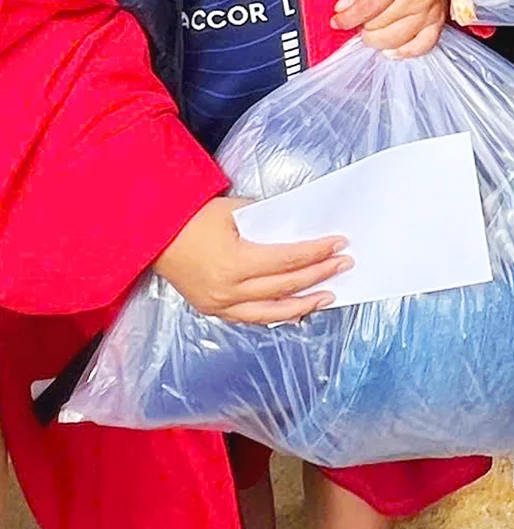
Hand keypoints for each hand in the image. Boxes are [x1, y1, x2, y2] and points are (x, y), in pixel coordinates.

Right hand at [154, 196, 348, 324]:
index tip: (339, 244)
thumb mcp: (234, 211)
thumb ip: (266, 222)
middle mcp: (230, 291)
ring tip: (328, 295)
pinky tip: (295, 311)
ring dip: (303, 304)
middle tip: (344, 265)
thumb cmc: (193, 218)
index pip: (288, 260)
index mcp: (236, 263)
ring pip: (272, 312)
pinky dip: (276, 315)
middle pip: (285, 286)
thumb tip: (298, 230)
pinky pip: (252, 318)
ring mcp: (220, 305)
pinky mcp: (213, 310)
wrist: (153, 237)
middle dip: (319, 275)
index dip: (317, 252)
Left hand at [330, 0, 448, 57]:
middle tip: (360, 21)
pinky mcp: (438, 23)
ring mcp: (431, 12)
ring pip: (396, 40)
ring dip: (378, 39)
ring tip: (372, 32)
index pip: (370, 5)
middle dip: (364, 26)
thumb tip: (343, 6)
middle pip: (381, 25)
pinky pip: (420, 47)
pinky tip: (391, 49)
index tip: (338, 21)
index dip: (349, 17)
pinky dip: (403, 51)